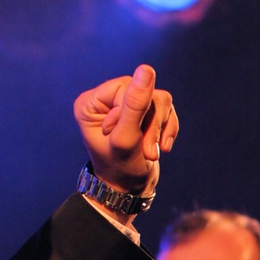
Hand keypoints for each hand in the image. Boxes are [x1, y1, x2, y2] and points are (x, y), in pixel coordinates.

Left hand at [73, 64, 177, 196]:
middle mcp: (106, 100)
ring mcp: (126, 106)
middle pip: (144, 91)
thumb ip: (135, 105)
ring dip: (160, 128)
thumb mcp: (127, 139)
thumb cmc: (121, 169)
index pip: (125, 88)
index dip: (135, 113)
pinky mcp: (143, 113)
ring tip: (153, 152)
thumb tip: (147, 69)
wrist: (130, 191)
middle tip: (148, 151)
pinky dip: (168, 128)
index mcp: (90, 103)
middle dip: (151, 123)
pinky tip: (163, 148)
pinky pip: (166, 107)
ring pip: (158, 99)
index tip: (128, 139)